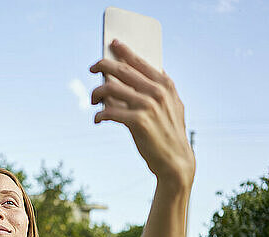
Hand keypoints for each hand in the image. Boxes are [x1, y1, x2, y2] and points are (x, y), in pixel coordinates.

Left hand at [89, 39, 194, 187]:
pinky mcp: (138, 122)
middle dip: (102, 65)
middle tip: (92, 67)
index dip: (124, 51)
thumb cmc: (169, 134)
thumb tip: (145, 73)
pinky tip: (97, 120)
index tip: (112, 44)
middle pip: (121, 70)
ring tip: (93, 100)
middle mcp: (157, 92)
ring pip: (110, 88)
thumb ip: (161, 90)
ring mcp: (147, 106)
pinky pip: (109, 112)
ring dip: (97, 92)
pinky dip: (99, 115)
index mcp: (165, 85)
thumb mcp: (173, 107)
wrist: (175, 161)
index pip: (140, 61)